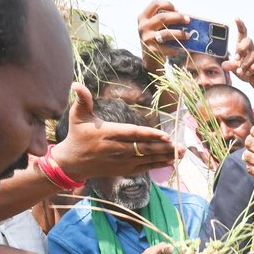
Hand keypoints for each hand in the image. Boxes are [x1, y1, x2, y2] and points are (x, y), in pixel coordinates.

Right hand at [53, 86, 174, 179]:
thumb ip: (82, 100)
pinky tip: (170, 161)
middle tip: (182, 146)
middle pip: (144, 148)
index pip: (132, 134)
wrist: (72, 162)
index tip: (165, 135)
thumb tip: (77, 84)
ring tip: (181, 153)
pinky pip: (144, 167)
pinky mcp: (123, 169)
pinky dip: (157, 165)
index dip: (149, 135)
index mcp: (107, 133)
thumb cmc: (77, 135)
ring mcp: (121, 161)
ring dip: (165, 156)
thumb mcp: (77, 116)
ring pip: (146, 158)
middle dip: (164, 147)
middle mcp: (116, 149)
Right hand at [137, 0, 189, 69]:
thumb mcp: (155, 26)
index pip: (154, 4)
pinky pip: (167, 48)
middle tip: (188, 20)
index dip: (167, 4)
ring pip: (166, 33)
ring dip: (179, 33)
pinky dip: (175, 48)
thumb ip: (164, 20)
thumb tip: (184, 16)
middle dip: (177, 17)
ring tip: (188, 35)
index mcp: (143, 17)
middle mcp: (143, 26)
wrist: (149, 58)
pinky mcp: (151, 49)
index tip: (177, 9)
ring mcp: (146, 38)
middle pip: (162, 18)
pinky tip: (181, 48)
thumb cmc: (156, 38)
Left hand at [223, 18, 253, 91]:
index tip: (237, 18)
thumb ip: (230, 66)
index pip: (243, 34)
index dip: (240, 25)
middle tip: (237, 58)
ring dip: (245, 64)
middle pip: (249, 40)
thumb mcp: (234, 69)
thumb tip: (224, 65)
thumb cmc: (244, 71)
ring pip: (252, 54)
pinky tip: (249, 73)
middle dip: (242, 48)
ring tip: (242, 71)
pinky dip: (251, 69)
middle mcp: (252, 49)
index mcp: (243, 47)